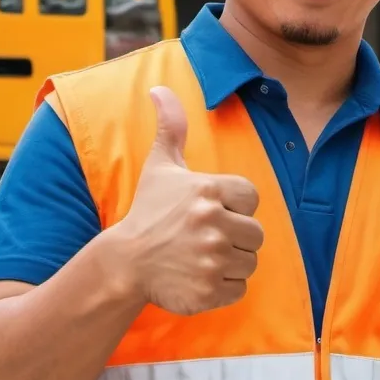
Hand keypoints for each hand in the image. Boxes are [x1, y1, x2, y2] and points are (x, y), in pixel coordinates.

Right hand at [107, 86, 263, 314]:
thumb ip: (171, 127)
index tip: (211, 211)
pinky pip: (239, 289)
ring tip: (203, 256)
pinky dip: (224, 287)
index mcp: (208, 190)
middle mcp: (212, 223)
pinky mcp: (207, 290)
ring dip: (232, 262)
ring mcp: (211, 258)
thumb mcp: (161, 166)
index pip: (251, 198)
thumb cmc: (148, 211)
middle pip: (256, 234)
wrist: (123, 262)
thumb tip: (159, 89)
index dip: (236, 206)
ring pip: (250, 262)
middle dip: (236, 236)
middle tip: (206, 237)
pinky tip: (200, 276)